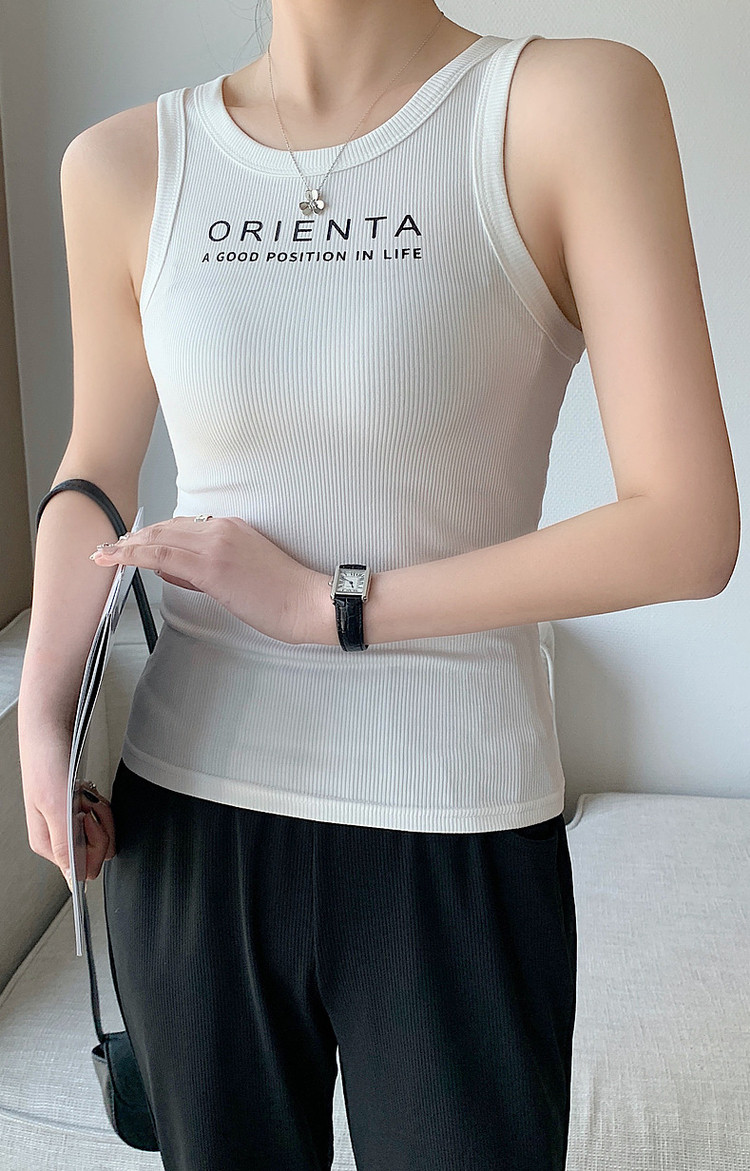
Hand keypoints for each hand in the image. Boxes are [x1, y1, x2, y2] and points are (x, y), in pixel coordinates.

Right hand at [22, 742, 116, 887]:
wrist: (52, 733)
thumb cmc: (46, 764)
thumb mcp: (56, 806)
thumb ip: (66, 843)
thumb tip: (73, 877)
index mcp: (48, 845)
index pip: (84, 868)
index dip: (95, 844)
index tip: (87, 818)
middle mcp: (59, 838)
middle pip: (97, 851)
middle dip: (100, 824)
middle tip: (86, 802)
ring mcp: (70, 823)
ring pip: (103, 833)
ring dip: (100, 811)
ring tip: (84, 794)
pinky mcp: (79, 810)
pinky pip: (102, 816)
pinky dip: (100, 802)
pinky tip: (88, 791)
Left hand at [90, 515, 327, 643]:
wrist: (309, 602)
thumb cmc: (285, 595)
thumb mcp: (243, 575)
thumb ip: (204, 571)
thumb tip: (171, 570)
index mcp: (233, 528)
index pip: (182, 527)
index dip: (154, 534)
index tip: (134, 543)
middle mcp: (222, 529)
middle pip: (166, 528)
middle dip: (134, 538)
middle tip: (109, 548)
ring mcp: (216, 545)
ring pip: (159, 538)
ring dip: (127, 545)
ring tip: (104, 553)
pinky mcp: (212, 567)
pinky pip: (163, 556)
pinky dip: (134, 555)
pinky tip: (116, 558)